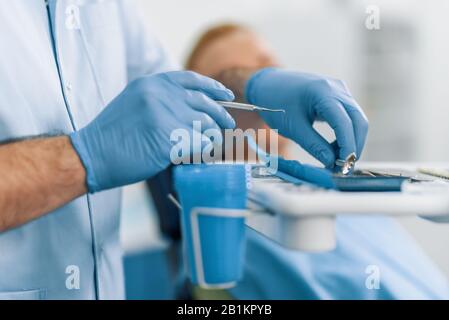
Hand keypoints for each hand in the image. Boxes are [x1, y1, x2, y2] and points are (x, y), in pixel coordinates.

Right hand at [70, 71, 234, 191]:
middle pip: (204, 103)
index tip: (226, 95)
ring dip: (211, 136)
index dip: (213, 87)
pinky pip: (199, 144)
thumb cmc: (113, 136)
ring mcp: (165, 116)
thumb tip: (193, 108)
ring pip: (204, 125)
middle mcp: (160, 95)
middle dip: (220, 115)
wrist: (92, 155)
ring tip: (211, 144)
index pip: (192, 80)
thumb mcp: (135, 103)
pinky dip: (203, 151)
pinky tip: (199, 155)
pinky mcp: (169, 139)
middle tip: (228, 124)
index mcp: (152, 84)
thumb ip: (161, 100)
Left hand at [245, 68, 367, 167]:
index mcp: (323, 92)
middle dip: (354, 146)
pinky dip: (345, 134)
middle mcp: (336, 88)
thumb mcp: (292, 127)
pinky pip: (349, 116)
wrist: (267, 84)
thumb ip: (314, 145)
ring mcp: (339, 90)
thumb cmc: (275, 103)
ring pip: (356, 119)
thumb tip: (331, 163)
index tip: (344, 166)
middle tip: (344, 167)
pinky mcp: (337, 96)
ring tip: (337, 160)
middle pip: (358, 120)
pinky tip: (334, 148)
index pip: (345, 122)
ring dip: (350, 141)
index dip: (348, 146)